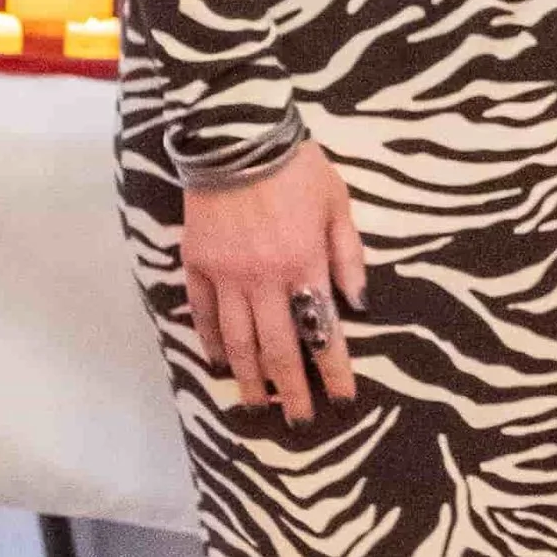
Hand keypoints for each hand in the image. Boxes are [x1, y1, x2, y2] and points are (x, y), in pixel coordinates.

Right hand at [180, 138, 366, 424]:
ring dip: (249, 378)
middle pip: (278, 348)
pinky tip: (219, 363)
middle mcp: (264, 278)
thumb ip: (349, 256)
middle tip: (297, 422)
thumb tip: (360, 304)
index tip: (342, 401)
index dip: (333, 371)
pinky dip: (212, 342)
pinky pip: (204, 313)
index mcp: (305, 264)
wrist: (235, 134)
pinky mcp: (197, 263)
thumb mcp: (338, 204)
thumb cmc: (296, 166)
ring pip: (238, 340)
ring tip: (256, 407)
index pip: (323, 331)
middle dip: (290, 391)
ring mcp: (226, 274)